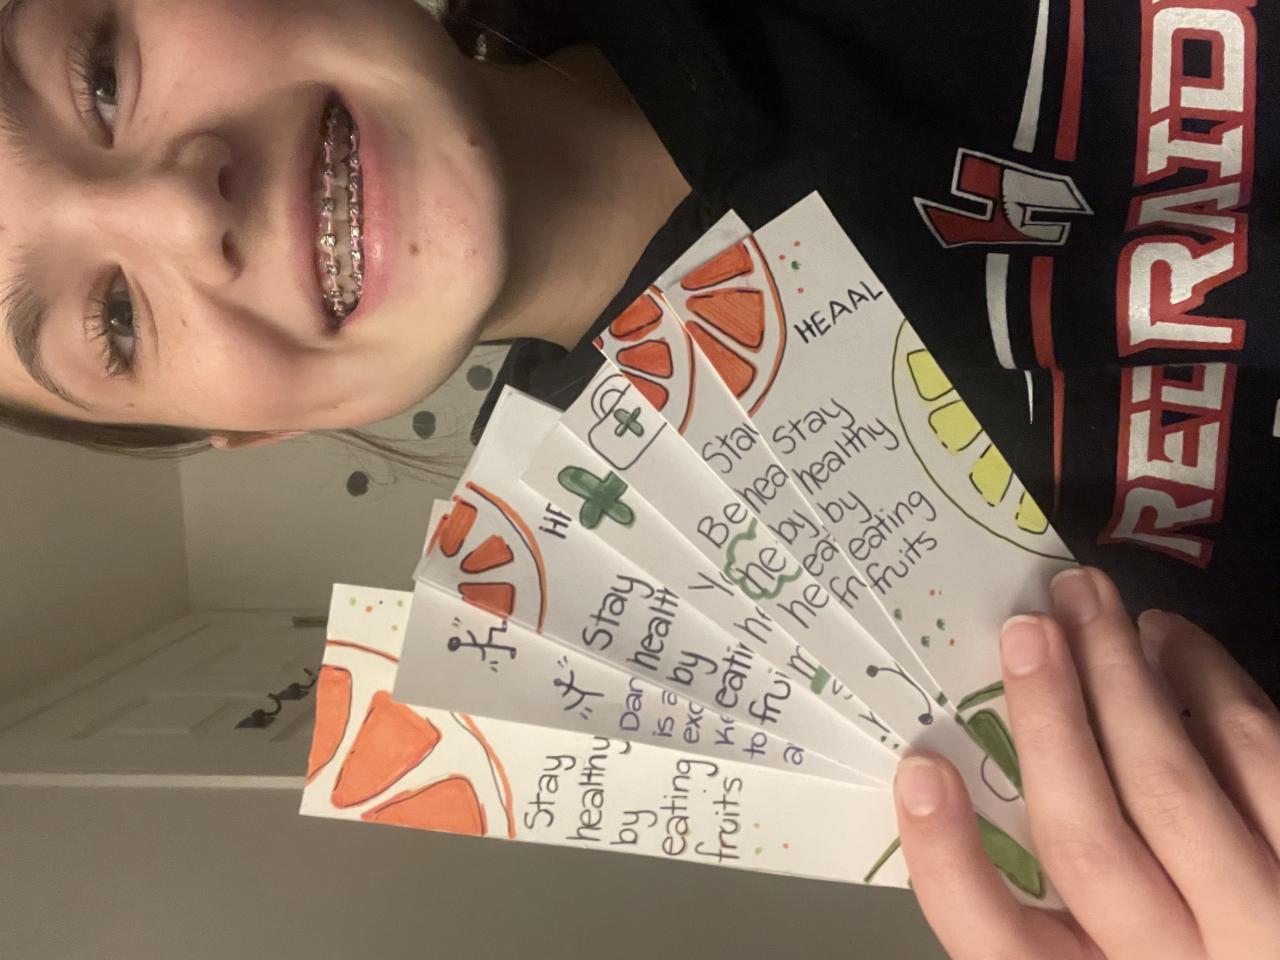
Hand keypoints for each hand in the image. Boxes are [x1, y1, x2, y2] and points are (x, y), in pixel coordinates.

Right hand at [892, 567, 1279, 959]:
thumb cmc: (1170, 933)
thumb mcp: (1091, 942)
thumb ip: (1037, 885)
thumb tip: (974, 744)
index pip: (996, 942)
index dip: (948, 858)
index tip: (920, 769)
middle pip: (1088, 845)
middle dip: (1047, 721)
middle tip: (1024, 629)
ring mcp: (1260, 924)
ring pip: (1173, 792)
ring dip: (1122, 679)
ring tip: (1087, 601)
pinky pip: (1264, 764)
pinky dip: (1212, 686)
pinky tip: (1171, 641)